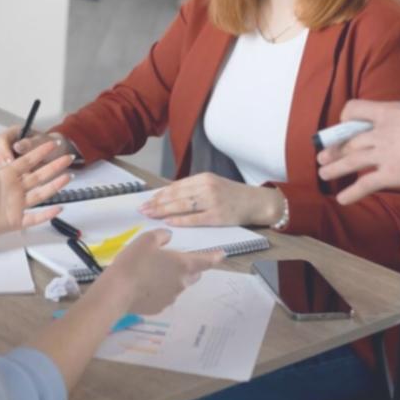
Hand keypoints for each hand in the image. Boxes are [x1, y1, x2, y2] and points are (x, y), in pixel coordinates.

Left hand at [0, 132, 72, 244]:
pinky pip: (35, 218)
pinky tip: (59, 208)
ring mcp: (17, 205)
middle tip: (69, 157)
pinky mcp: (16, 221)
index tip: (52, 143)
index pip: (27, 161)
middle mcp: (15, 188)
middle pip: (39, 176)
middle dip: (54, 166)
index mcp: (6, 175)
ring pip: (40, 194)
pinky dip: (47, 215)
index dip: (39, 152)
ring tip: (68, 176)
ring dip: (54, 186)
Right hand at [95, 230, 224, 316]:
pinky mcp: (159, 308)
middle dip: (189, 267)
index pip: (206, 261)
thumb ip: (161, 236)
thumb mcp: (146, 240)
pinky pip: (164, 296)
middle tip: (172, 260)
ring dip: (171, 279)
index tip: (222, 254)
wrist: (117, 292)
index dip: (215, 256)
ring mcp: (171, 297)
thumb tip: (168, 238)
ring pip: (178, 285)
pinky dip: (159, 290)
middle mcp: (182, 283)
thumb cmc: (134, 262)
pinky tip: (144, 285)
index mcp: (183, 265)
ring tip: (151, 273)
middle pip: (193, 274)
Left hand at [139, 173, 283, 227]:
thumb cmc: (233, 195)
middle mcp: (207, 187)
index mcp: (204, 178)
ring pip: (182, 206)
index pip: (176, 185)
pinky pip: (195, 219)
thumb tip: (170, 195)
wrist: (257, 202)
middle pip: (176, 195)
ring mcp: (212, 201)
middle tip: (142, 209)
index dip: (160, 193)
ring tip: (150, 215)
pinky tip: (168, 222)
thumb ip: (194, 188)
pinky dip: (180, 220)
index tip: (147, 199)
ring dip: (163, 210)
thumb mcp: (213, 184)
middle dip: (157, 203)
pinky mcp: (218, 216)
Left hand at [316, 100, 399, 204]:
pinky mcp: (392, 174)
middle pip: (350, 140)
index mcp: (388, 112)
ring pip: (351, 160)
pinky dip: (351, 193)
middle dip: (335, 149)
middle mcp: (380, 132)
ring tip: (322, 173)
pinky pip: (365, 184)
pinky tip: (342, 199)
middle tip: (324, 155)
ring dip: (334, 168)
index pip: (355, 109)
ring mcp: (384, 154)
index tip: (345, 124)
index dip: (346, 117)